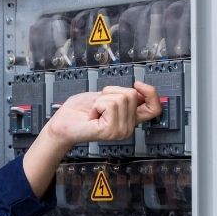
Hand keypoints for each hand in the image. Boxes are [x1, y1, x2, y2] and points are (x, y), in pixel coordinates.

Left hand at [46, 81, 161, 145]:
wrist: (62, 123)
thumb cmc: (79, 110)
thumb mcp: (105, 97)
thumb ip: (123, 95)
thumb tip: (138, 89)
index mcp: (129, 119)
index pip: (154, 108)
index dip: (151, 93)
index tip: (138, 84)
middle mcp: (128, 128)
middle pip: (131, 94)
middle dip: (111, 92)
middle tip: (98, 105)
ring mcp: (121, 131)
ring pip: (120, 98)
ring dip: (102, 99)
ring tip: (94, 111)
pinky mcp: (111, 131)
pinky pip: (109, 104)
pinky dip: (97, 104)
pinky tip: (91, 116)